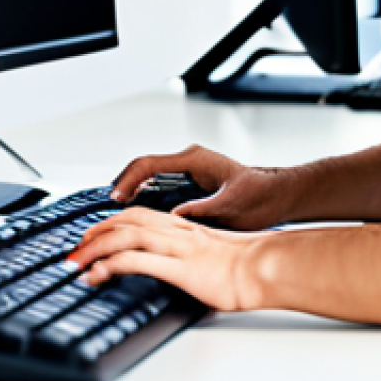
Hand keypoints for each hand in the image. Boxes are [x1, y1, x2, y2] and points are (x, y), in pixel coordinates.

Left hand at [69, 207, 261, 310]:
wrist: (267, 268)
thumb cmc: (250, 265)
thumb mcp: (214, 255)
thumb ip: (194, 256)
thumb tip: (184, 269)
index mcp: (187, 227)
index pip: (142, 215)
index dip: (113, 221)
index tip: (95, 235)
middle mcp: (179, 232)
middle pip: (128, 220)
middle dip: (96, 232)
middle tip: (77, 248)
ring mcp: (178, 248)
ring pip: (126, 235)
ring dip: (94, 247)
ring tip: (76, 262)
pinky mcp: (179, 268)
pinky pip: (136, 260)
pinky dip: (110, 265)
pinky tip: (96, 275)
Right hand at [111, 145, 299, 229]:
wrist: (274, 196)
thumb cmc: (258, 195)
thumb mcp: (232, 202)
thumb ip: (205, 207)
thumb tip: (177, 214)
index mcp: (194, 160)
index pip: (149, 164)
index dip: (127, 181)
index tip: (115, 199)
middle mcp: (187, 162)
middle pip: (141, 170)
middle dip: (121, 188)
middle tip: (106, 214)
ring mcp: (186, 172)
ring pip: (147, 180)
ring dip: (130, 196)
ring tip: (115, 219)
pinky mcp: (188, 185)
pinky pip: (157, 189)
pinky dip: (143, 201)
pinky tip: (136, 220)